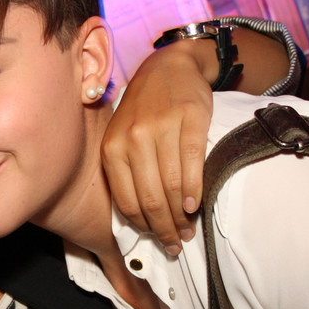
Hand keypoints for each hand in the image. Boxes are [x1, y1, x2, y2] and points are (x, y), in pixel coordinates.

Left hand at [102, 41, 214, 253]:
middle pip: (150, 199)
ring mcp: (163, 127)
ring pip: (172, 185)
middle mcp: (134, 138)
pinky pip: (193, 162)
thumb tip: (140, 217)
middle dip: (164, 228)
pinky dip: (195, 189)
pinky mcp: (191, 118)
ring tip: (188, 229)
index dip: (143, 227)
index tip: (155, 239)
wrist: (169, 66)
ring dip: (181, 215)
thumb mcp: (120, 137)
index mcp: (112, 148)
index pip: (127, 201)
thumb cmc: (143, 109)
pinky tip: (196, 204)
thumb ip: (125, 171)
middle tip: (175, 243)